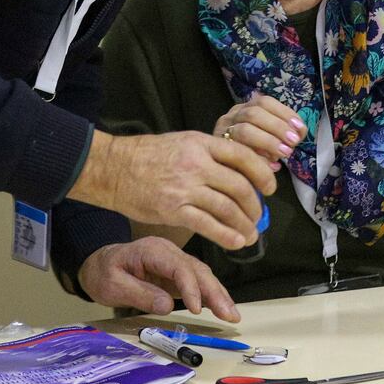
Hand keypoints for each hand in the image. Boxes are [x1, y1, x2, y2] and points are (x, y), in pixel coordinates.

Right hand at [68, 129, 276, 251]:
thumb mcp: (185, 142)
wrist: (113, 168)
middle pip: (240, 186)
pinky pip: (208, 225)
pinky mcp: (173, 210)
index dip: (262, 174)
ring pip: (227, 208)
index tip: (270, 187)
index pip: (243, 156)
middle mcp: (196, 164)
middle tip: (258, 216)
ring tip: (250, 234)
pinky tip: (236, 242)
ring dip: (244, 224)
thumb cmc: (149, 155)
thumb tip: (243, 167)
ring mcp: (185, 188)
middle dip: (255, 205)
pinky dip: (226, 235)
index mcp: (201, 144)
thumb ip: (211, 153)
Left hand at [78, 237, 239, 321]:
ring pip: (203, 276)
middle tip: (229, 315)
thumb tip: (167, 306)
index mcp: (154, 251)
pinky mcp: (177, 273)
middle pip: (198, 270)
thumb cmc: (103, 272)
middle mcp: (170, 252)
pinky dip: (211, 295)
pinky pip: (198, 282)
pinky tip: (222, 307)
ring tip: (232, 315)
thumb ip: (139, 294)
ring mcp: (175, 261)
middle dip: (216, 293)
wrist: (99, 263)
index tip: (197, 310)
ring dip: (219, 295)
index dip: (191, 288)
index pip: (180, 268)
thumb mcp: (112, 285)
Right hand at [213, 94, 303, 172]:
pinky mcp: (218, 153)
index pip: (264, 102)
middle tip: (294, 142)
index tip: (300, 128)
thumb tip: (299, 134)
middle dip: (277, 126)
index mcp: (245, 109)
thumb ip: (284, 133)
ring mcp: (221, 133)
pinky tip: (272, 166)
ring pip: (244, 131)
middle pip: (254, 114)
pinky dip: (258, 159)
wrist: (227, 173)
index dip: (284, 113)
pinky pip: (238, 153)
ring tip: (285, 153)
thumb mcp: (271, 138)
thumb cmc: (255, 153)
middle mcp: (231, 117)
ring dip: (269, 141)